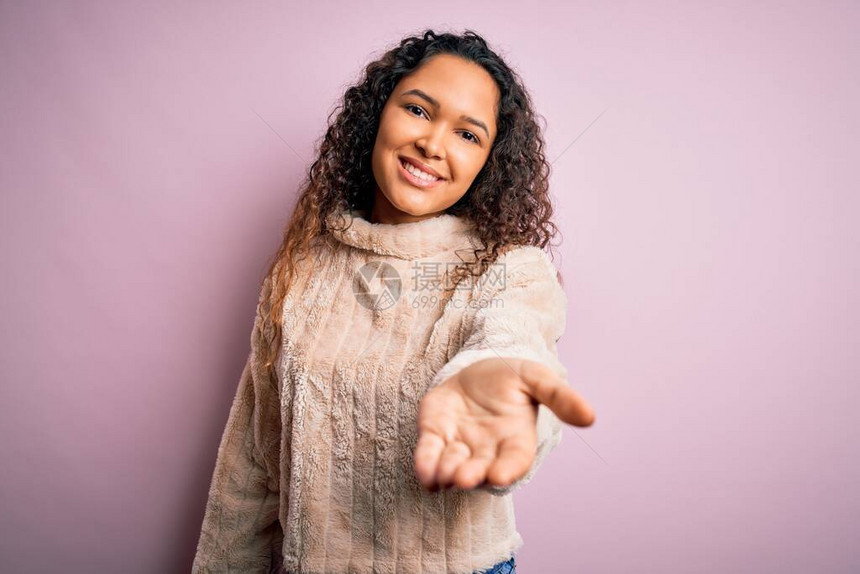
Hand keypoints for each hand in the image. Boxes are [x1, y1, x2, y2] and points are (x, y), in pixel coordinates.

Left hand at [414, 357, 594, 491]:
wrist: (477, 366)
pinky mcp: (435, 434)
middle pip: (481, 469)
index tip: (500, 476)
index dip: (508, 469)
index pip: (515, 460)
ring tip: (444, 475)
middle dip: (473, 475)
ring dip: (447, 472)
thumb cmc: (513, 376)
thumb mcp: (538, 378)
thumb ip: (560, 397)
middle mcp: (488, 449)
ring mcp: (460, 444)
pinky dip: (426, 464)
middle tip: (465, 478)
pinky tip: (424, 474)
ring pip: (452, 466)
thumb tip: (591, 417)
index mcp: (516, 438)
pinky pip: (429, 453)